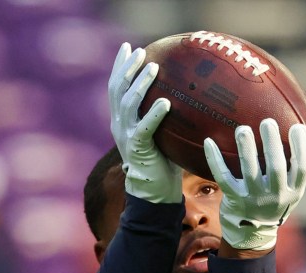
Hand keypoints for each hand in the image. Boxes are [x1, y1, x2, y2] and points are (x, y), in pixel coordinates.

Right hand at [108, 43, 181, 203]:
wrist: (154, 191)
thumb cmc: (164, 161)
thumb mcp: (163, 133)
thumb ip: (166, 115)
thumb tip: (189, 93)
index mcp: (122, 120)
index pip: (115, 87)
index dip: (119, 66)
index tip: (127, 47)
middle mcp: (119, 125)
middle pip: (116, 89)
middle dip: (127, 68)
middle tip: (140, 52)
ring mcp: (125, 136)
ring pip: (127, 104)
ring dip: (140, 85)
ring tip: (153, 69)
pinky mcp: (136, 149)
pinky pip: (144, 128)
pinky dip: (153, 114)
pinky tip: (165, 103)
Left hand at [204, 119, 305, 249]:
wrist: (252, 232)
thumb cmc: (276, 199)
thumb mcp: (296, 185)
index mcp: (294, 190)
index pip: (303, 168)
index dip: (301, 148)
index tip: (297, 127)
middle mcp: (275, 196)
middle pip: (276, 168)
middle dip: (272, 144)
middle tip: (267, 122)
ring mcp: (253, 199)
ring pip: (250, 171)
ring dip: (246, 149)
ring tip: (242, 129)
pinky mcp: (233, 199)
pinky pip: (222, 177)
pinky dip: (214, 159)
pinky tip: (209, 141)